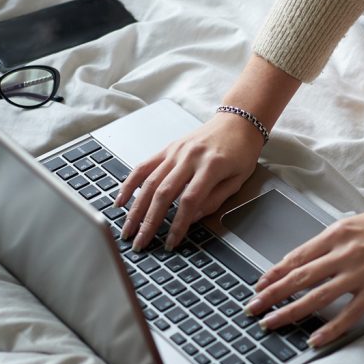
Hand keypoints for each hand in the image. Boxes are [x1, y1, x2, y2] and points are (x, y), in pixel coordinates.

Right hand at [116, 113, 263, 250]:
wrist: (237, 121)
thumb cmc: (241, 151)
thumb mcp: (238, 180)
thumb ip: (215, 200)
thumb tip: (192, 218)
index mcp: (211, 166)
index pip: (189, 200)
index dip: (178, 224)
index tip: (170, 242)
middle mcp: (189, 157)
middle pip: (164, 193)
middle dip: (149, 222)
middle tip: (140, 243)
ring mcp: (175, 152)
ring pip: (149, 182)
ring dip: (136, 209)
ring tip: (128, 229)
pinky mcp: (167, 149)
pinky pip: (143, 167)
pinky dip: (130, 184)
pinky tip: (121, 200)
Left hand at [245, 204, 363, 347]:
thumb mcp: (358, 223)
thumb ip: (333, 241)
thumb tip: (307, 259)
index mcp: (337, 232)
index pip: (297, 256)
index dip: (274, 273)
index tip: (258, 285)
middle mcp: (344, 252)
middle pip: (298, 277)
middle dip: (271, 295)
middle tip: (251, 308)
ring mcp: (360, 273)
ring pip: (316, 297)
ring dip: (289, 312)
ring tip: (271, 323)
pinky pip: (348, 314)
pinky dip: (329, 329)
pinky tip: (313, 340)